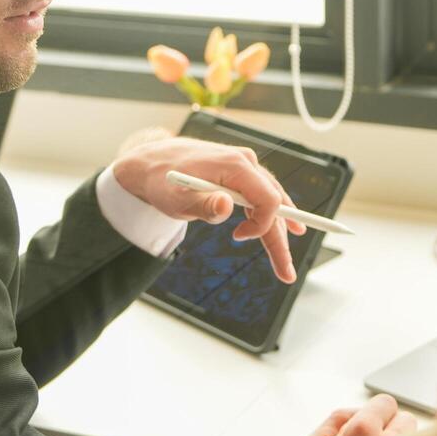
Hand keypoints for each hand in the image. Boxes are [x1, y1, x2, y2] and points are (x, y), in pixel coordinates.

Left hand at [111, 135, 304, 282]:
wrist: (150, 163)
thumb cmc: (162, 181)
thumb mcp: (178, 199)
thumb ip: (204, 204)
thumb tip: (226, 206)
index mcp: (235, 165)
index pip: (268, 199)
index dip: (262, 224)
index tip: (238, 237)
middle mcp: (245, 161)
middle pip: (273, 204)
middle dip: (280, 240)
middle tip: (286, 274)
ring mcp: (243, 165)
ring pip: (269, 202)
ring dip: (277, 233)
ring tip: (284, 264)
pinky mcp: (237, 173)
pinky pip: (259, 196)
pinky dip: (268, 217)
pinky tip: (286, 228)